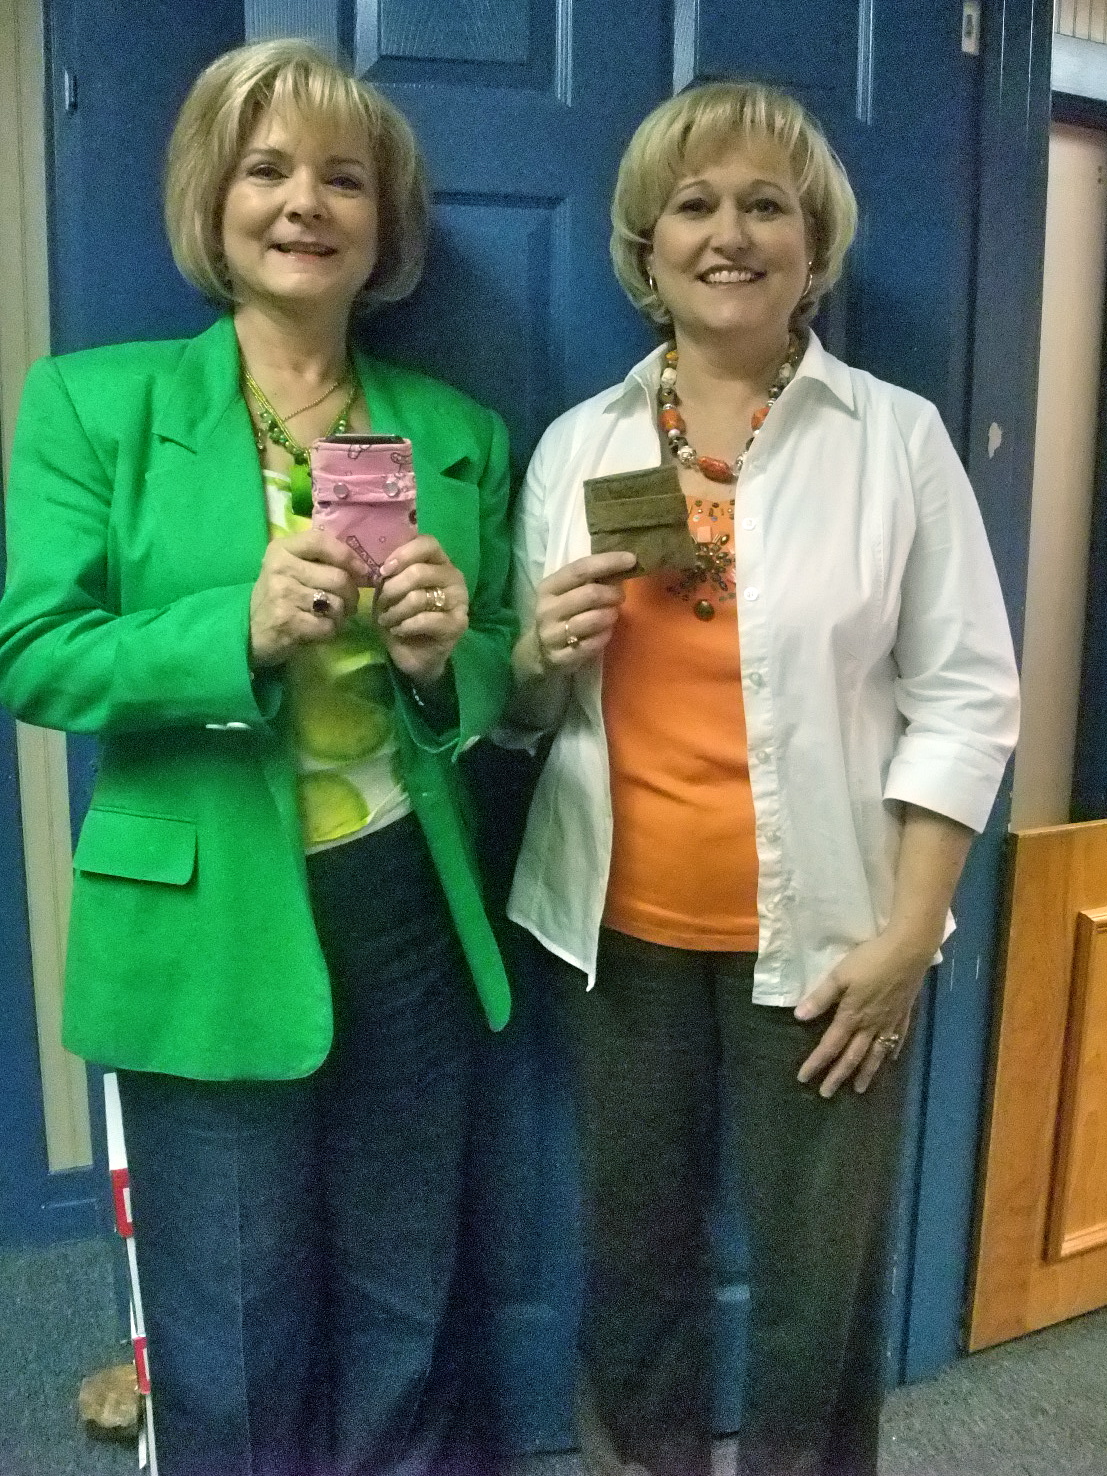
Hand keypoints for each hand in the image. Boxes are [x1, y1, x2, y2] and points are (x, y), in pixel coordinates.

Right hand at [249, 528, 361, 668]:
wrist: (247, 631)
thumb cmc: (277, 597)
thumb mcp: (290, 568)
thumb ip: (319, 560)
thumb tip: (364, 569)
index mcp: (282, 549)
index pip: (321, 541)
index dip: (349, 556)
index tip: (362, 572)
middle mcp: (281, 568)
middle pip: (339, 577)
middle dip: (352, 595)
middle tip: (348, 604)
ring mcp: (283, 595)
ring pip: (337, 604)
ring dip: (341, 616)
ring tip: (329, 617)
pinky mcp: (287, 622)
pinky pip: (328, 626)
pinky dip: (330, 631)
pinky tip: (319, 630)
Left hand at [374, 535, 468, 685]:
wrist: (414, 655)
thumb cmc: (401, 617)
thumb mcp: (390, 591)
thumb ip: (391, 573)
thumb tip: (385, 567)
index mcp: (439, 563)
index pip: (428, 543)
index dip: (403, 554)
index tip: (384, 571)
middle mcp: (454, 578)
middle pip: (418, 572)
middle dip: (392, 590)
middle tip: (382, 604)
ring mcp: (459, 601)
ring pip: (418, 597)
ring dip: (394, 611)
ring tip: (388, 620)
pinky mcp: (457, 624)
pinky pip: (424, 619)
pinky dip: (404, 626)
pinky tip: (400, 631)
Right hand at [517, 551, 637, 679]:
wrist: (538, 651)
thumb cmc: (562, 615)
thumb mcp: (568, 593)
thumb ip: (591, 579)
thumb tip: (625, 562)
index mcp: (548, 587)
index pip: (580, 569)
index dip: (607, 562)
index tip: (631, 559)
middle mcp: (547, 609)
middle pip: (590, 594)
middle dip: (613, 593)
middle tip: (620, 596)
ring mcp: (551, 635)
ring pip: (593, 620)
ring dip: (610, 615)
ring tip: (612, 614)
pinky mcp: (559, 657)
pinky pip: (592, 644)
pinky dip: (605, 636)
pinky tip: (606, 632)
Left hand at [793, 930, 931, 1097]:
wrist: (909, 951)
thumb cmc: (870, 959)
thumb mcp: (840, 975)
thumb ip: (821, 997)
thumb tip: (800, 1017)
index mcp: (852, 1015)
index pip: (830, 1045)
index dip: (816, 1063)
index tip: (804, 1078)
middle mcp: (871, 1025)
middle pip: (852, 1056)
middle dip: (838, 1076)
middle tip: (827, 1094)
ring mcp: (890, 1021)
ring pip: (876, 1054)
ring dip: (866, 1073)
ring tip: (859, 1089)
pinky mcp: (904, 1014)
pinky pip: (897, 1039)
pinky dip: (891, 1052)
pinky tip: (890, 1059)